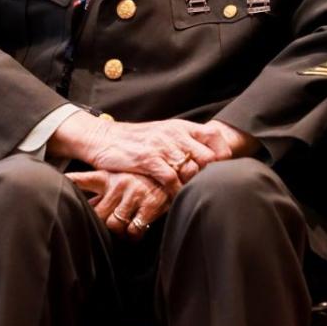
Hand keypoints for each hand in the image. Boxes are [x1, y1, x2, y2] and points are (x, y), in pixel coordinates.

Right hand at [50, 114, 233, 195]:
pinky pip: (171, 179)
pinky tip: (175, 199)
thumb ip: (183, 143)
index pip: (214, 136)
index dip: (223, 154)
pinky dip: (176, 192)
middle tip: (206, 188)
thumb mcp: (163, 134)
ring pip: (191, 170)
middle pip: (208, 157)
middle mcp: (175, 134)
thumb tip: (206, 159)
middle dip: (209, 175)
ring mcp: (162, 147)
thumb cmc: (135, 140)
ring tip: (192, 196)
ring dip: (192, 186)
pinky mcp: (148, 159)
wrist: (103, 138)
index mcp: (181, 127)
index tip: (222, 169)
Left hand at [69, 169, 169, 234]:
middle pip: (98, 214)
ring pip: (115, 225)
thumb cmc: (140, 179)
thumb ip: (102, 194)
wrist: (174, 172)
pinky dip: (134, 236)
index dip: (71, 181)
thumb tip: (84, 208)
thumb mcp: (118, 178)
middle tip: (108, 226)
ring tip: (124, 229)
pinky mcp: (150, 205)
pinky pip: (135, 230)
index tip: (60, 183)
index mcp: (108, 178)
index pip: (83, 179)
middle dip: (101, 224)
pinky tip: (136, 231)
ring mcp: (135, 195)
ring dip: (118, 232)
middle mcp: (119, 184)